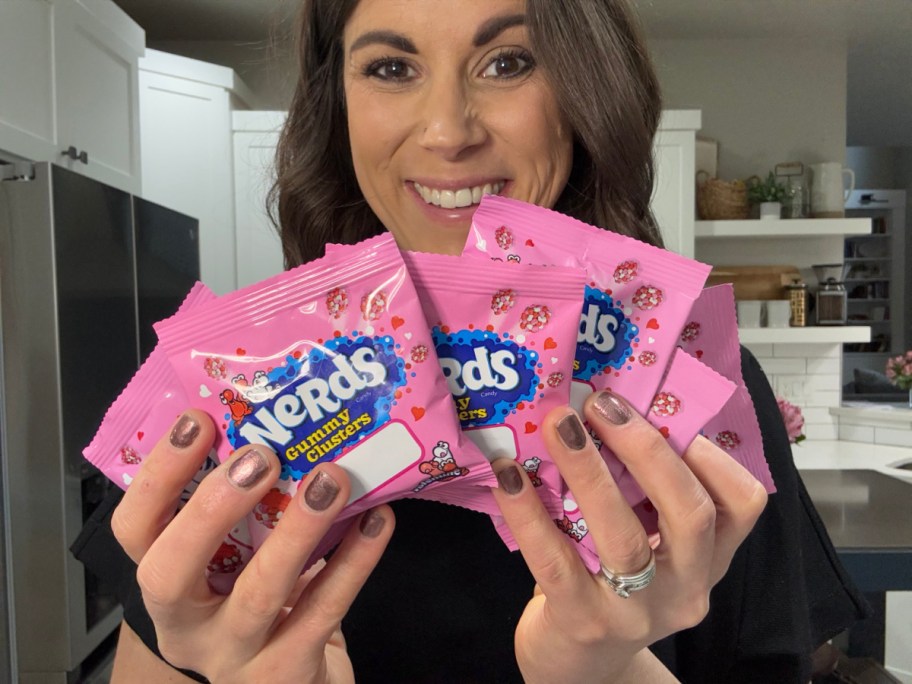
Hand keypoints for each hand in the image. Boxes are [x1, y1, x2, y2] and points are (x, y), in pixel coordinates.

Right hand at [111, 409, 393, 682]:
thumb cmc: (263, 610)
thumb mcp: (237, 564)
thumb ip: (246, 512)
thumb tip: (281, 426)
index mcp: (167, 585)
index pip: (135, 530)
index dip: (160, 475)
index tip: (197, 420)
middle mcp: (187, 626)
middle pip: (171, 571)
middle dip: (213, 507)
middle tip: (260, 454)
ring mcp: (235, 656)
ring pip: (257, 593)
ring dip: (297, 529)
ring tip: (330, 479)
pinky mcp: (286, 673)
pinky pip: (322, 611)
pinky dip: (353, 562)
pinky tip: (376, 520)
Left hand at [491, 390, 767, 683]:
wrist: (577, 667)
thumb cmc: (609, 584)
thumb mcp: (645, 543)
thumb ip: (642, 493)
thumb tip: (605, 407)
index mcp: (708, 560)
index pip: (742, 504)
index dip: (709, 452)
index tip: (660, 407)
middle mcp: (686, 589)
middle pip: (691, 513)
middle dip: (648, 449)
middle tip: (602, 404)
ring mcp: (638, 613)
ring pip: (625, 536)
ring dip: (589, 470)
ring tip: (559, 424)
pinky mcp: (584, 624)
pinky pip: (555, 560)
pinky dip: (529, 512)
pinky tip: (508, 476)